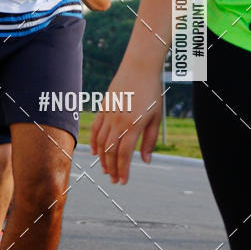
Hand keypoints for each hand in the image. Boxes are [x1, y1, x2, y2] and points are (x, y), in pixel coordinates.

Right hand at [90, 65, 161, 183]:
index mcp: (133, 125)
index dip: (123, 170)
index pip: (124, 154)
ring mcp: (108, 114)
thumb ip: (149, 140)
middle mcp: (118, 121)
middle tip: (115, 180)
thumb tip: (146, 161)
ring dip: (103, 159)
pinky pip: (95, 128)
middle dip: (112, 168)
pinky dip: (94, 142)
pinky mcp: (103, 107)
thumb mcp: (156, 117)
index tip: (123, 181)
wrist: (139, 67)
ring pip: (101, 142)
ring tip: (106, 170)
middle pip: (110, 151)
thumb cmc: (152, 91)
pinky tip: (96, 152)